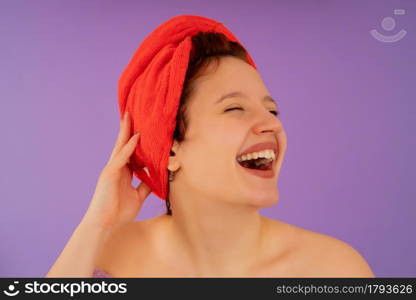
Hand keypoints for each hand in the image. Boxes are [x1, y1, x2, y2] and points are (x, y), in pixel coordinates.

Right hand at [82, 111, 151, 233]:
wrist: (105, 224)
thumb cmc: (119, 212)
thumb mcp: (138, 196)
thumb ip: (145, 184)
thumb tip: (156, 178)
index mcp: (123, 171)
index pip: (131, 151)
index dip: (135, 138)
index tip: (142, 125)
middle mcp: (117, 167)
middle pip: (123, 143)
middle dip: (128, 128)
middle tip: (133, 111)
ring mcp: (112, 169)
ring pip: (120, 146)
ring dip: (126, 130)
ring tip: (130, 115)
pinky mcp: (109, 174)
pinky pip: (121, 157)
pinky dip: (129, 147)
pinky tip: (137, 137)